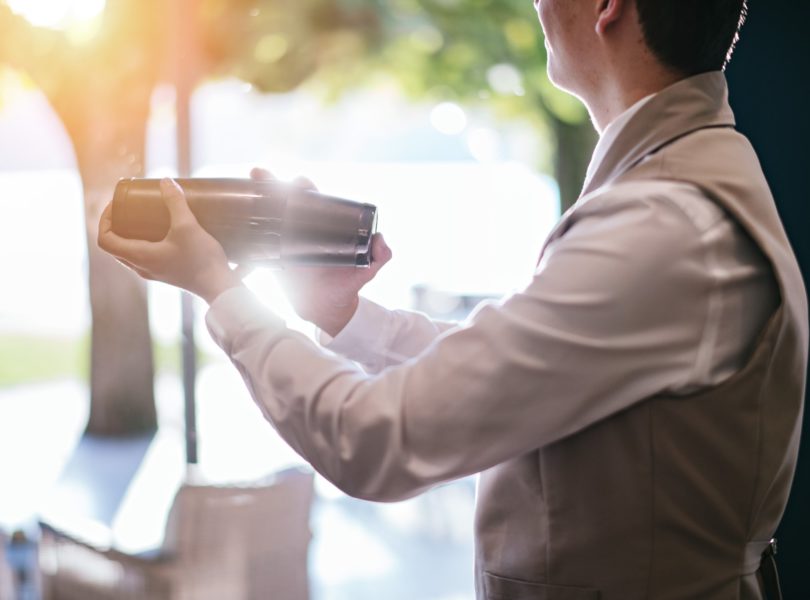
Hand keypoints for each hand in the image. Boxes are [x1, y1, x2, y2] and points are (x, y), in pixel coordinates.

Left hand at [97, 178, 242, 303]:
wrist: (219, 287)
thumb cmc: (201, 259)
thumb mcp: (187, 226)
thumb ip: (176, 202)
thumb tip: (165, 181)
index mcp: (139, 257)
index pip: (105, 241)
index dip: (104, 221)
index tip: (116, 206)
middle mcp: (141, 267)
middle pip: (115, 247)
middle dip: (116, 226)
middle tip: (128, 208)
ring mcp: (153, 273)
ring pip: (128, 254)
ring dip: (129, 236)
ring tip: (142, 219)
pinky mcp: (166, 274)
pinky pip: (144, 258)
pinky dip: (143, 244)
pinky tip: (160, 234)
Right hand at [250, 167, 392, 336]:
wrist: (328, 309)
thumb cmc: (347, 285)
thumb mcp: (366, 270)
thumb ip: (379, 257)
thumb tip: (380, 241)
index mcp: (324, 227)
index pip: (314, 201)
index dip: (306, 188)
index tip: (301, 182)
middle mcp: (303, 230)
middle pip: (286, 201)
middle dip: (275, 184)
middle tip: (263, 174)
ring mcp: (286, 242)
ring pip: (270, 214)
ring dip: (259, 196)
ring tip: (251, 178)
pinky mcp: (274, 257)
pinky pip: (259, 240)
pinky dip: (248, 229)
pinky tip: (235, 215)